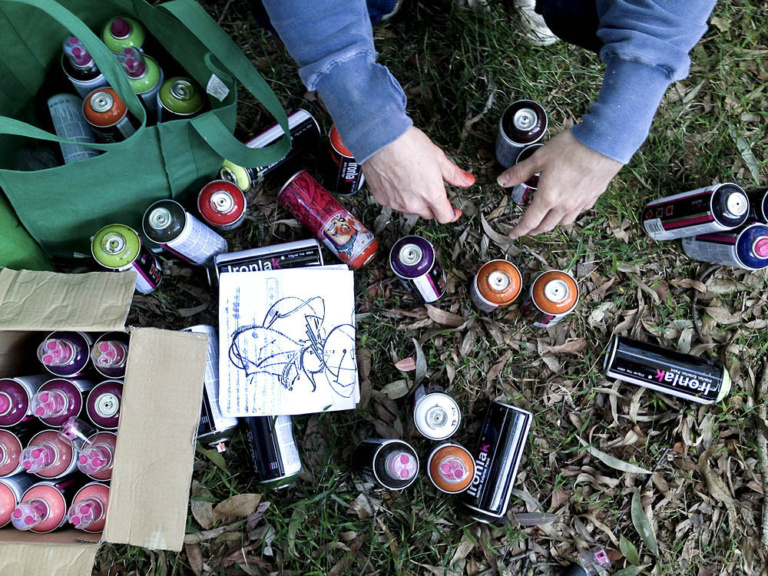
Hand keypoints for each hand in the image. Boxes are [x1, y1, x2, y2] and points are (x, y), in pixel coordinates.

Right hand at [362, 126, 475, 223]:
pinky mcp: (383, 199)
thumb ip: (454, 174)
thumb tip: (467, 181)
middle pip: (429, 214)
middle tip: (432, 190)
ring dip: (415, 201)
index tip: (454, 210)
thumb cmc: (407, 145)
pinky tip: (399, 181)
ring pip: (411, 209)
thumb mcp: (438, 157)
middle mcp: (414, 204)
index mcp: (432, 195)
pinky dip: (399, 196)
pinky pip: (395, 203)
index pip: (446, 217)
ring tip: (413, 180)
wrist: (380, 140)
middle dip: (433, 206)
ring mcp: (397, 203)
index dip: (452, 214)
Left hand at [499, 130, 623, 237]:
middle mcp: (564, 205)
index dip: (519, 230)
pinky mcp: (594, 196)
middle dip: (534, 230)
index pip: (530, 221)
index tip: (513, 234)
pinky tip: (569, 207)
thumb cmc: (572, 148)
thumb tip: (502, 181)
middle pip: (547, 226)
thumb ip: (520, 171)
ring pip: (564, 222)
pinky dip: (570, 214)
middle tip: (528, 229)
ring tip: (547, 220)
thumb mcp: (540, 157)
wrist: (606, 143)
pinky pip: (579, 212)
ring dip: (552, 224)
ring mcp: (581, 202)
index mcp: (548, 198)